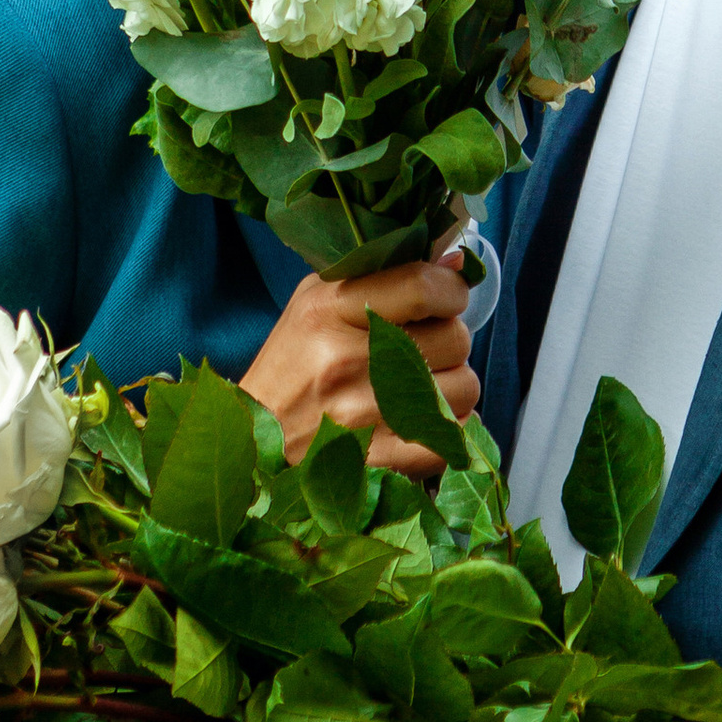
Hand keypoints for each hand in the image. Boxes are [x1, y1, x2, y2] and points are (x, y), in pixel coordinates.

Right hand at [239, 252, 478, 478]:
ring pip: (463, 388)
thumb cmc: (294, 361)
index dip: (451, 290)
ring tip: (417, 387)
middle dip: (447, 341)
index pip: (423, 287)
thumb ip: (383, 275)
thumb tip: (457, 261)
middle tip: (421, 348)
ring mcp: (364, 414)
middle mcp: (348, 359)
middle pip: (454, 339)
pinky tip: (416, 421)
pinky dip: (444, 429)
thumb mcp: (319, 300)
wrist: (258, 438)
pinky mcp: (378, 460)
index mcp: (330, 310)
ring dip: (450, 387)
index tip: (447, 297)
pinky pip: (451, 437)